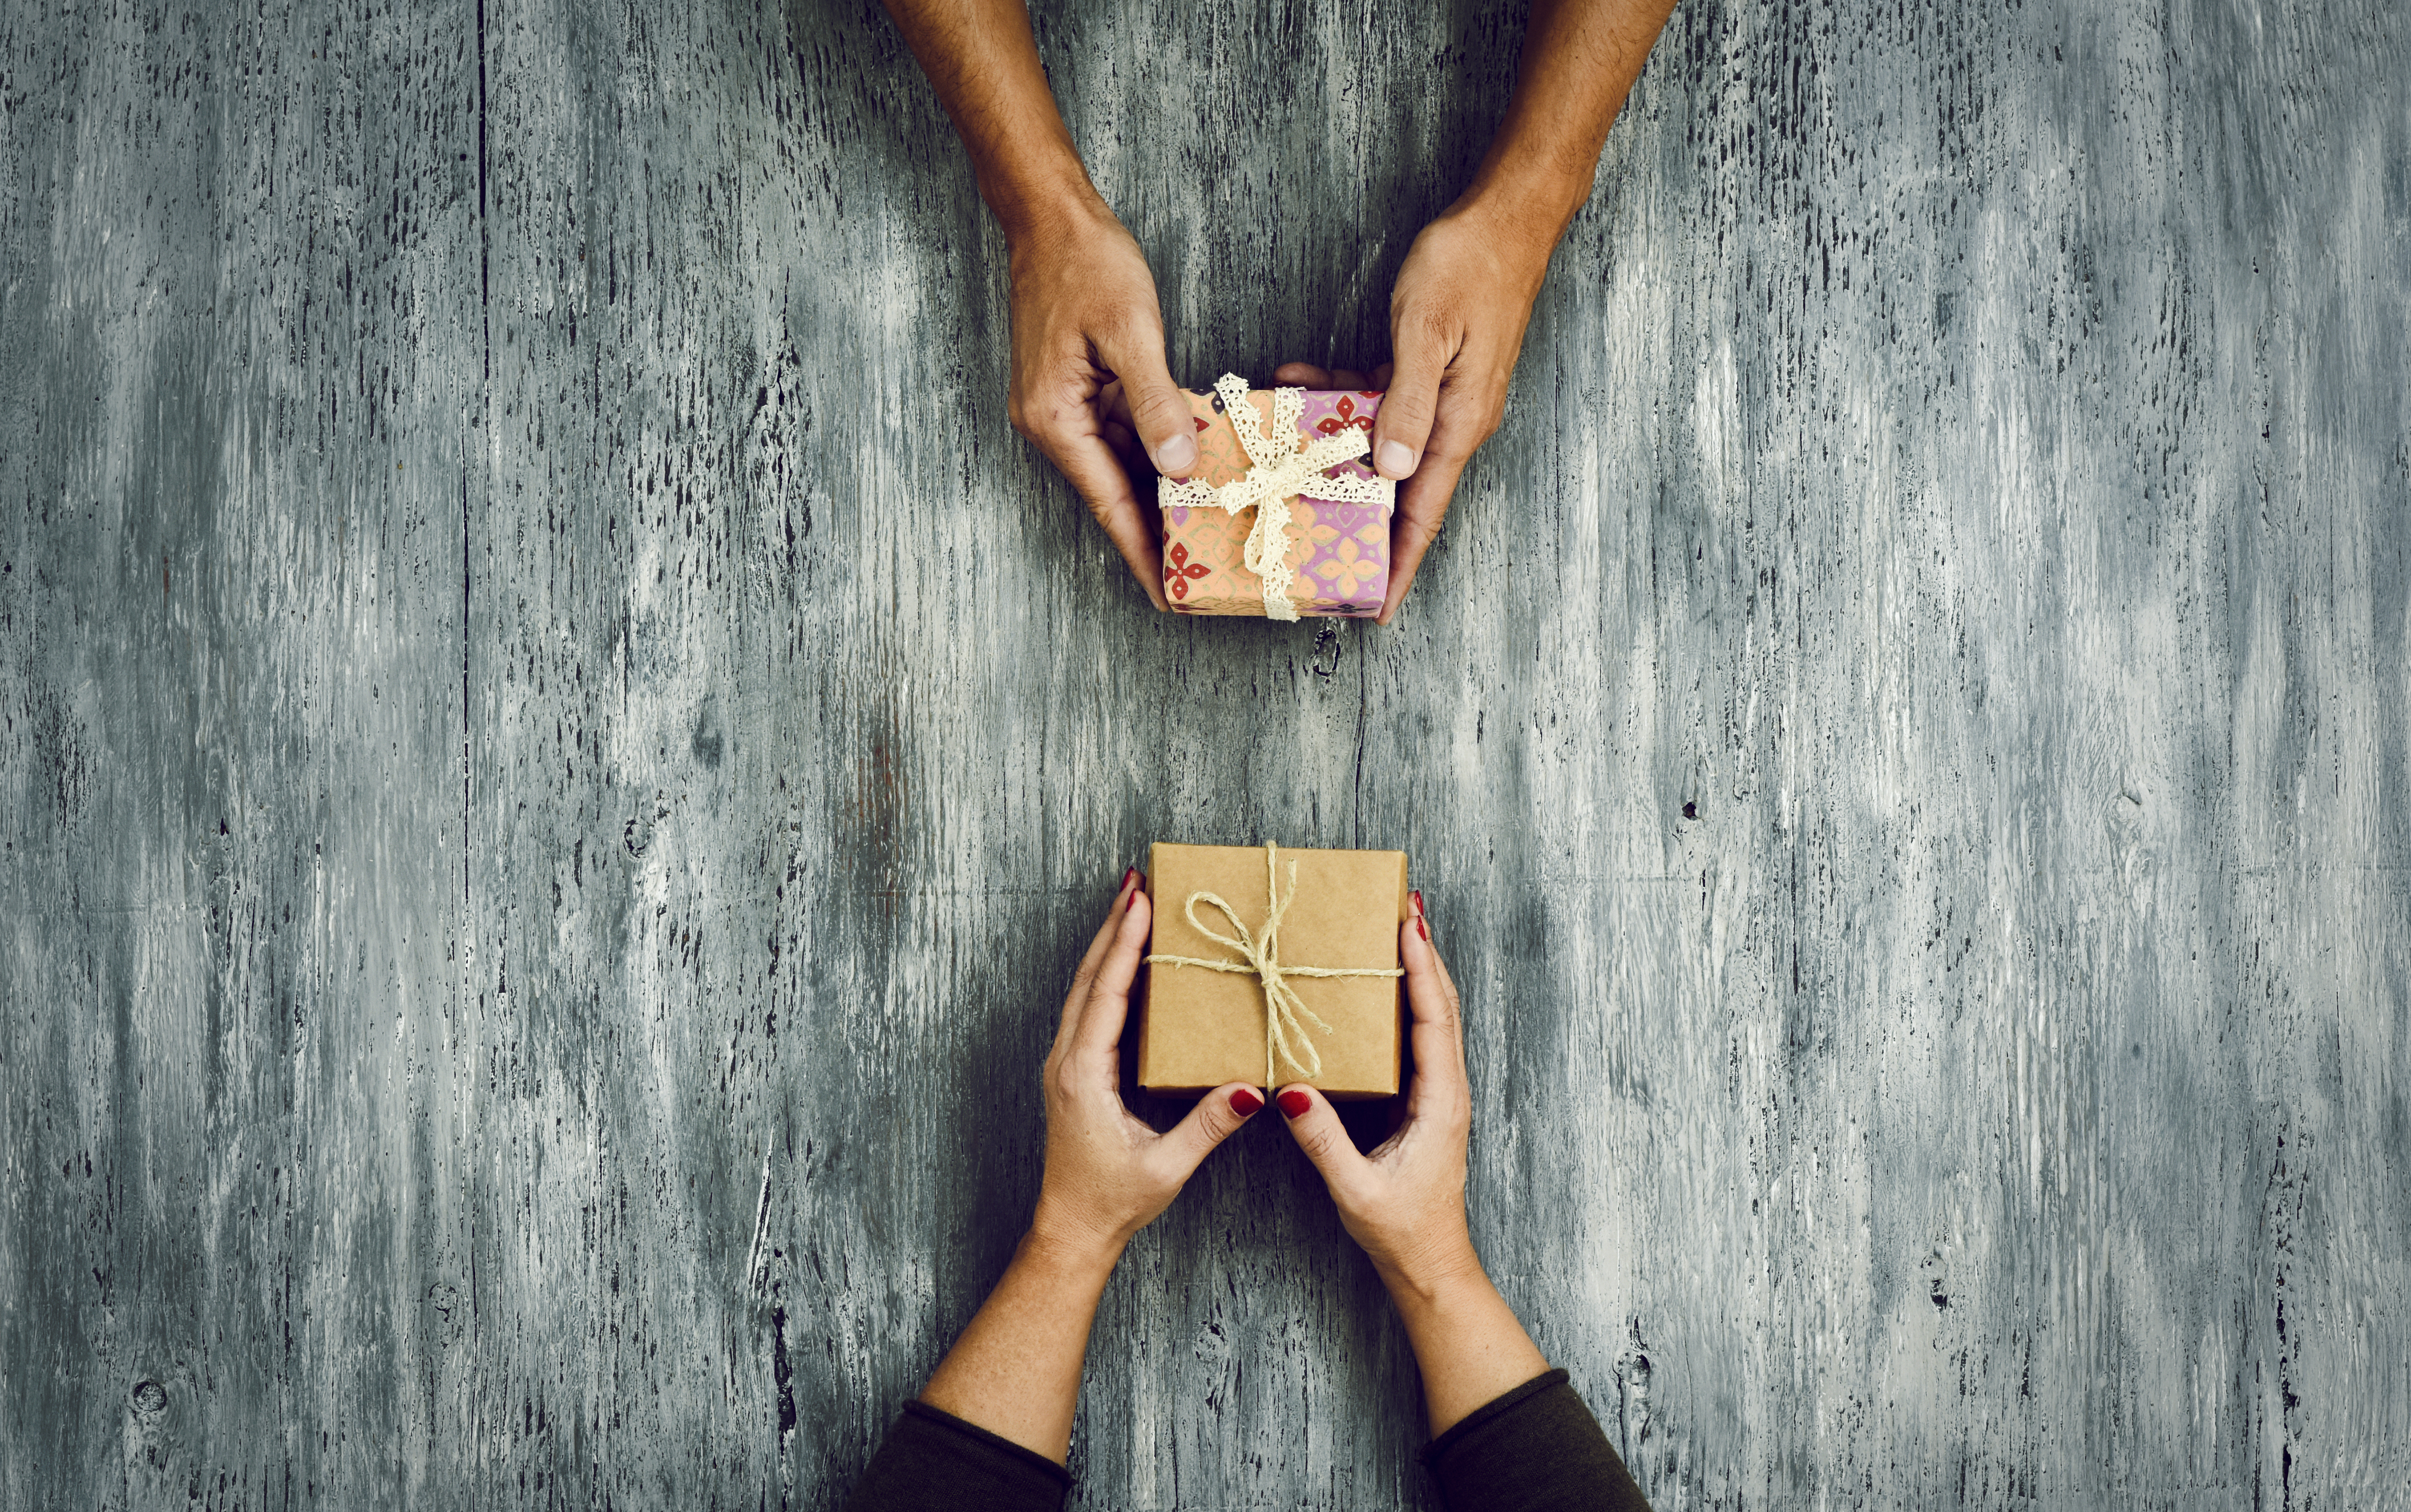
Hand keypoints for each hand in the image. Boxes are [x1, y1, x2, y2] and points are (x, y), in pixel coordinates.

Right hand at [1005, 200, 1202, 611]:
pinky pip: (1122, 432)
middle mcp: (1052, 423)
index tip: (1169, 595)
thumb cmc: (1086, 264)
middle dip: (1157, 531)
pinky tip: (1195, 464)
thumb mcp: (1129, 331)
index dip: (1142, 550)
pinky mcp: (1078, 388)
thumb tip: (1177, 467)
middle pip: (1113, 492)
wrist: (1049, 216)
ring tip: (1210, 526)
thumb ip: (1154, 401)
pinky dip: (1156, 449)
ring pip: (1121, 463)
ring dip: (1161, 492)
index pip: (1107, 503)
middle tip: (1204, 571)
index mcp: (1055, 419)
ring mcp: (1063, 407)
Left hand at [1030, 869, 1264, 1261]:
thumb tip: (1250, 1090)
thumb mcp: (1166, 1166)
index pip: (1105, 994)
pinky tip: (1124, 962)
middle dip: (1113, 927)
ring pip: (1083, 989)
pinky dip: (1104, 975)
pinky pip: (1086, 1009)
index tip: (1141, 902)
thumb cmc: (1114, 1199)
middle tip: (1136, 882)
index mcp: (1085, 1075)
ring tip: (1131, 906)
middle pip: (1088, 977)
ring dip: (1106, 946)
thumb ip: (1207, 1126)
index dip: (1123, 945)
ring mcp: (1066, 1064)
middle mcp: (1067, 1061)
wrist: (1073, 1228)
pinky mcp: (1073, 1072)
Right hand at [1274, 892, 1480, 1293]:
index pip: (1434, 1019)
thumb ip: (1322, 1139)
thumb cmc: (1399, 1230)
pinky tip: (1390, 986)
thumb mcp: (1354, 1188)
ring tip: (1399, 928)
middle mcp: (1448, 1089)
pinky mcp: (1428, 1100)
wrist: (1430, 1262)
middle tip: (1404, 904)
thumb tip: (1287, 1090)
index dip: (1422, 969)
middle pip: (1443, 1005)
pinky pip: (1424, 1036)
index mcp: (1439, 1102)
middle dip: (1426, 952)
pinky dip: (1413, 1000)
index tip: (1409, 925)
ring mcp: (1441, 1093)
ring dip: (1422, 971)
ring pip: (1438, 1017)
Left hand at [1275, 202, 1552, 624]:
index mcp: (1458, 422)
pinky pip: (1377, 401)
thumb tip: (1393, 470)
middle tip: (1302, 540)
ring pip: (1377, 442)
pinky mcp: (1428, 370)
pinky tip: (1298, 381)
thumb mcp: (1427, 332)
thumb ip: (1407, 402)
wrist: (1506, 217)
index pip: (1425, 511)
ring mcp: (1440, 396)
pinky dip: (1338, 396)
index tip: (1375, 610)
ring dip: (1329, 444)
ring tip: (1276, 442)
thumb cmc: (1470, 267)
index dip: (1400, 564)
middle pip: (1398, 489)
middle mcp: (1451, 419)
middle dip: (1354, 517)